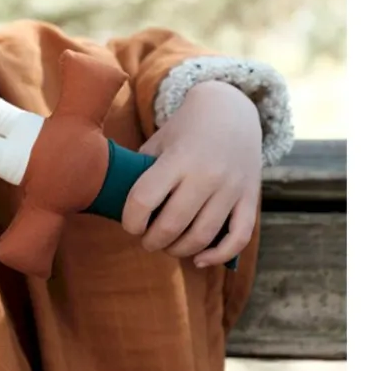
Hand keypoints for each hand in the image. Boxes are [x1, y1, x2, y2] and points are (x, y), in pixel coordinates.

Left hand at [121, 81, 262, 267]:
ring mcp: (231, 188)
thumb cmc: (184, 130)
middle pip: (172, 225)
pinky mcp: (251, 198)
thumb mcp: (158, 142)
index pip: (143, 200)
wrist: (232, 110)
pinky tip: (199, 260)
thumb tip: (119, 206)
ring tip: (167, 246)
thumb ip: (142, 172)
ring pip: (202, 236)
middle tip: (146, 240)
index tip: (130, 224)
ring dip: (178, 250)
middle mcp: (206, 175)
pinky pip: (239, 238)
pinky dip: (218, 256)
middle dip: (152, 241)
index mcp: (177, 159)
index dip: (130, 221)